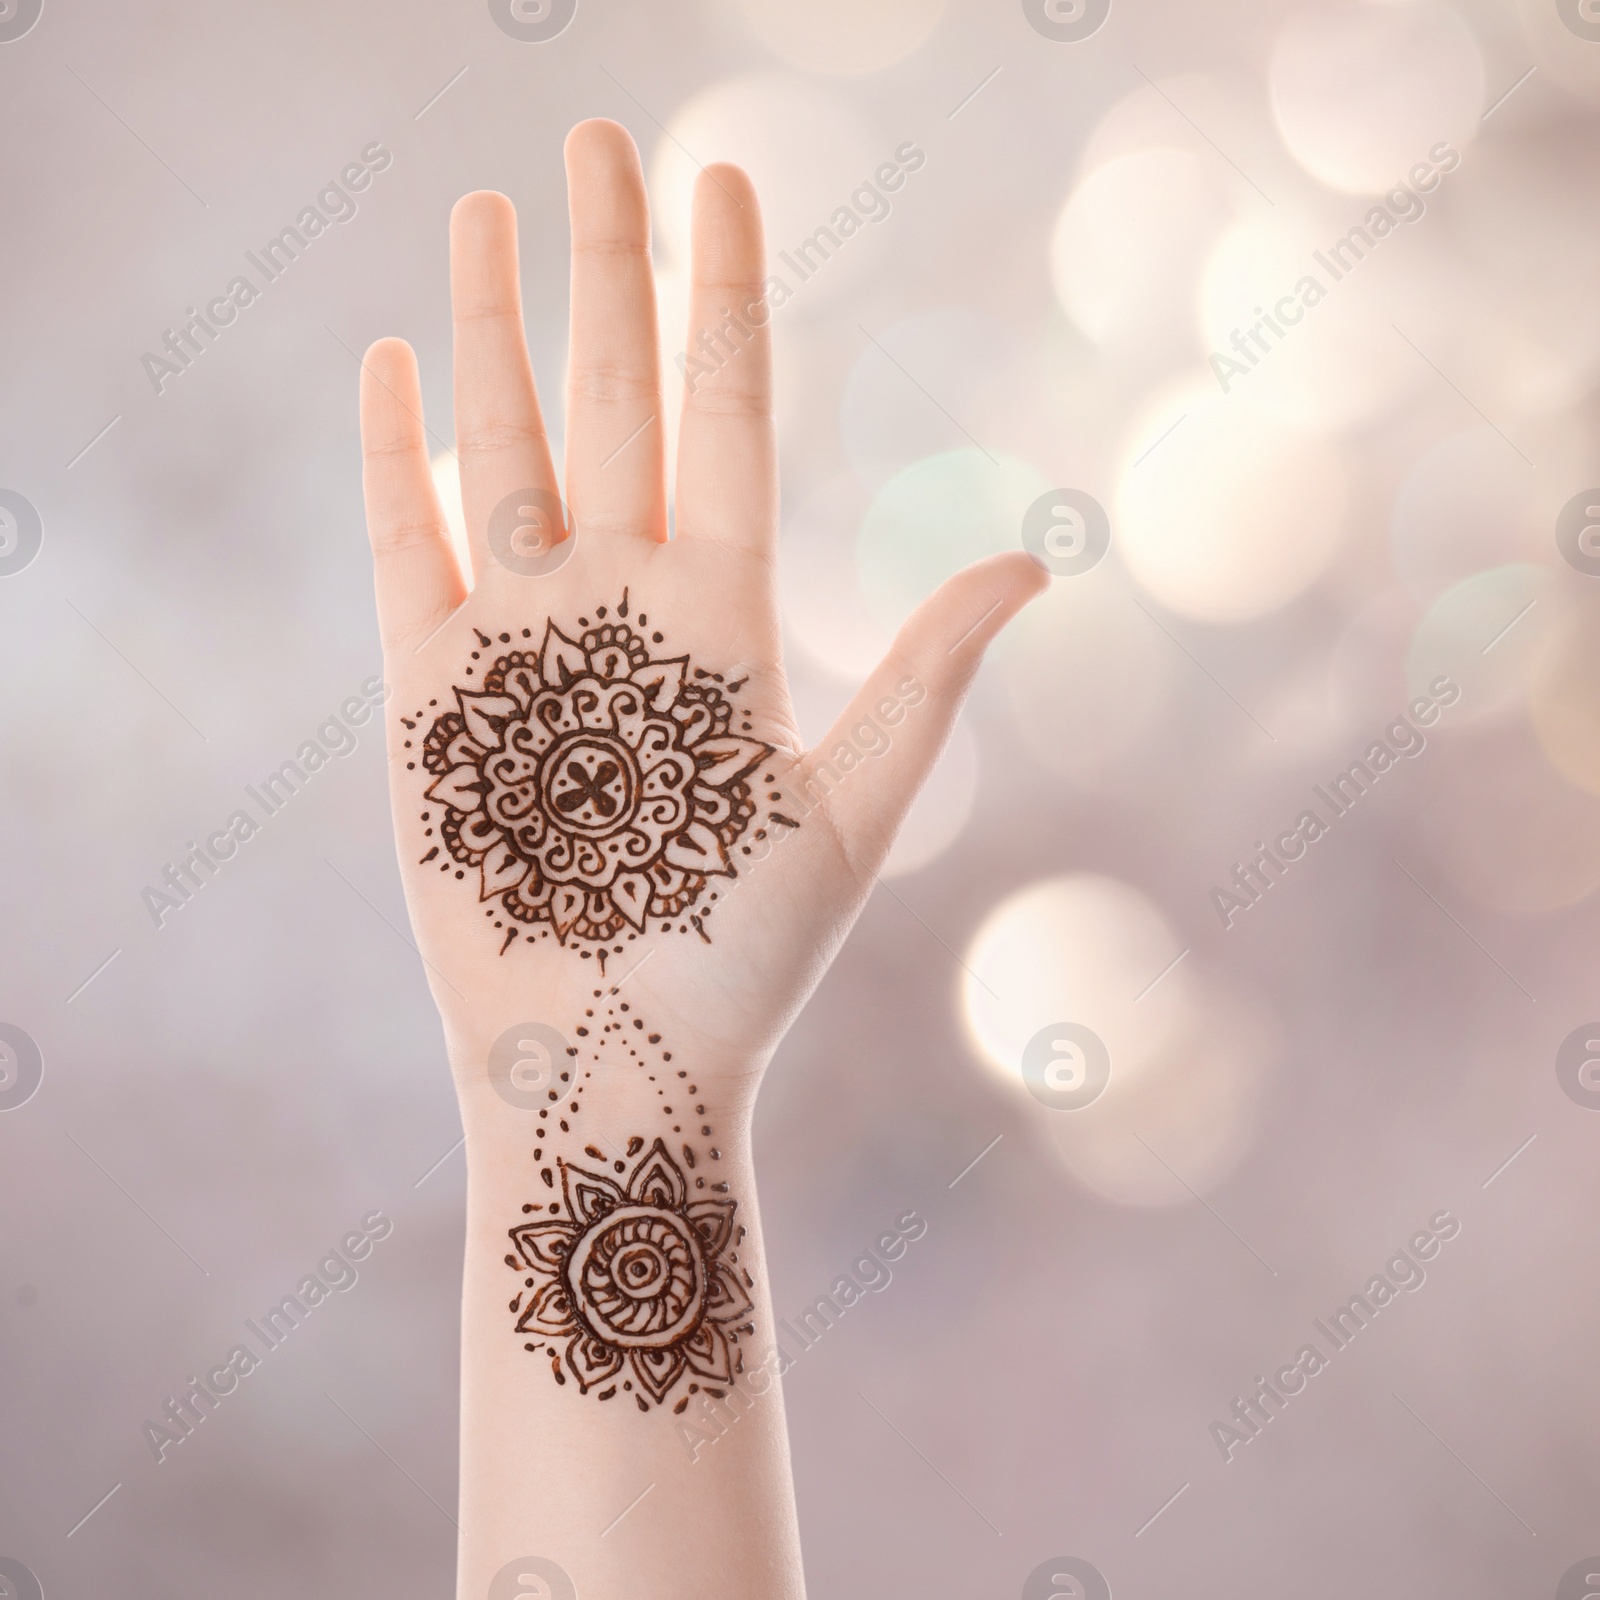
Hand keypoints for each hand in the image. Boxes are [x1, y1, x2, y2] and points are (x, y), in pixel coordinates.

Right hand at [358, 118, 1047, 1105]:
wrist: (611, 1060)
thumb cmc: (741, 964)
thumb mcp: (854, 809)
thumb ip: (926, 675)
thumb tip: (1041, 555)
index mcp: (726, 611)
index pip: (727, 411)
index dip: (721, 295)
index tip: (718, 178)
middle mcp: (624, 597)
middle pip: (615, 394)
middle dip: (605, 265)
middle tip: (598, 138)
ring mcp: (523, 631)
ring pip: (506, 438)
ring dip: (496, 324)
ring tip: (490, 207)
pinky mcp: (432, 686)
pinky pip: (406, 538)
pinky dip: (397, 451)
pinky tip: (399, 361)